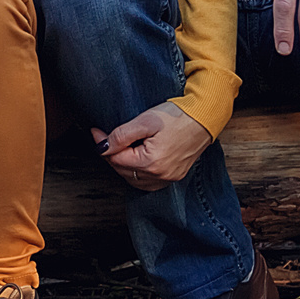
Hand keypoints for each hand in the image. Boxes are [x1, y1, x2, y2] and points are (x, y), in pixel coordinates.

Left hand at [90, 102, 212, 191]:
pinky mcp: (174, 176)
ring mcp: (168, 179)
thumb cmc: (176, 116)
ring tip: (120, 146)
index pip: (116, 159)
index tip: (96, 131)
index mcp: (152, 163)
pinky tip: (135, 159)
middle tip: (105, 136)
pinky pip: (148, 182)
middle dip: (111, 154)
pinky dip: (137, 173)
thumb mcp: (145, 121)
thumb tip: (102, 146)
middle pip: (123, 170)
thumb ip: (122, 135)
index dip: (103, 145)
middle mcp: (160, 176)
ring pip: (134, 179)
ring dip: (123, 165)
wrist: (204, 118)